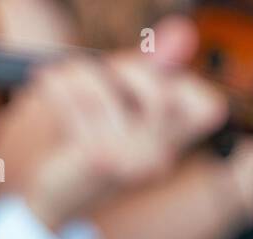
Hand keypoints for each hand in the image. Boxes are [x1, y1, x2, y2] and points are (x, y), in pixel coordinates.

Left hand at [0, 16, 226, 229]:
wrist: (44, 192)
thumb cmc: (85, 139)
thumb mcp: (122, 98)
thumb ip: (153, 67)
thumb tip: (184, 31)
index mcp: (171, 144)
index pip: (208, 109)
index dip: (180, 84)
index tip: (137, 79)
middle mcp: (158, 157)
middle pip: (161, 92)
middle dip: (125, 70)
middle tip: (93, 71)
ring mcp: (130, 162)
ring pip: (113, 90)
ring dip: (79, 75)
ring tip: (61, 77)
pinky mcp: (98, 160)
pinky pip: (84, 100)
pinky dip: (59, 85)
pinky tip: (47, 83)